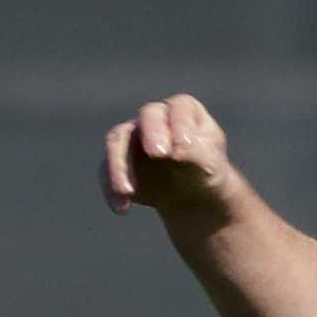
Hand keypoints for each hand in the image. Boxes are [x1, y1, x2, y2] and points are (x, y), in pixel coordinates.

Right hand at [102, 94, 236, 220]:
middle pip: (148, 116)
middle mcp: (156, 118)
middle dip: (152, 132)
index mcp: (184, 111)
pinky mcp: (120, 161)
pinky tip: (121, 209)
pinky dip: (111, 189)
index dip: (180, 124)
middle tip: (157, 154)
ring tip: (127, 192)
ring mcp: (134, 137)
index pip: (180, 108)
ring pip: (118, 141)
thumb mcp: (210, 165)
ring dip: (120, 165)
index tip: (184, 146)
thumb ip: (196, 154)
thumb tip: (176, 150)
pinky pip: (106, 170)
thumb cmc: (206, 173)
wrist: (194, 197)